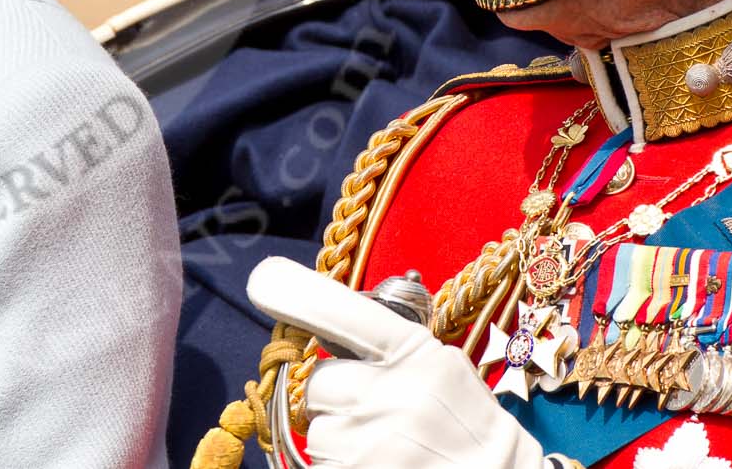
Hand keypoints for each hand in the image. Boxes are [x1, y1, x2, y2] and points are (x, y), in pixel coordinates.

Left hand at [244, 257, 548, 468]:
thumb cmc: (468, 430)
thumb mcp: (443, 373)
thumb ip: (391, 346)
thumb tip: (323, 323)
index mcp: (418, 355)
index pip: (341, 312)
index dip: (293, 293)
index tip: (263, 280)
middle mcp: (392, 395)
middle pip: (319, 382)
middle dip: (338, 399)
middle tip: (380, 417)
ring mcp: (373, 444)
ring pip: (317, 430)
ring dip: (341, 439)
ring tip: (389, 450)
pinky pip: (319, 463)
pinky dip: (343, 465)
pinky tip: (383, 464)